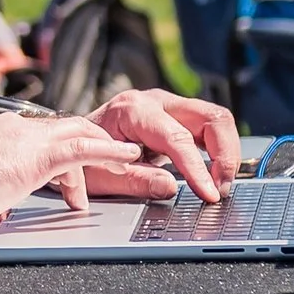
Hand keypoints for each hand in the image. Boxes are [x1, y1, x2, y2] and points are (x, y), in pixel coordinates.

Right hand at [0, 108, 163, 230]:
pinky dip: (109, 151)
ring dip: (107, 147)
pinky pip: (82, 148)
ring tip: (133, 158)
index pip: (36, 136)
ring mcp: (21, 137)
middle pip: (63, 127)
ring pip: (77, 134)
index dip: (59, 154)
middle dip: (91, 142)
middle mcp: (7, 126)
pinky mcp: (32, 156)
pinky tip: (129, 156)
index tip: (70, 176)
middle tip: (114, 159)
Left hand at [82, 90, 241, 204]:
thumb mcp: (99, 176)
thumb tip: (171, 187)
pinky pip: (206, 128)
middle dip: (225, 153)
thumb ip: (135, 181)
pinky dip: (216, 150)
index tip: (210, 193)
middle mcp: (154, 101)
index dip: (198, 169)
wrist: (67, 141)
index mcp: (132, 110)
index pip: (178, 139)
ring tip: (220, 184)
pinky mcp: (173, 118)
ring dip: (225, 152)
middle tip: (221, 188)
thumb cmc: (78, 155)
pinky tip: (214, 174)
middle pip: (210, 117)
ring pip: (214, 119)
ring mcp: (166, 106)